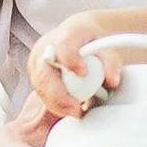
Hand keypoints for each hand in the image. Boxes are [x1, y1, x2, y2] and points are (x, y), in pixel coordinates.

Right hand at [26, 10, 146, 117]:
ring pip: (40, 88)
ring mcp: (37, 63)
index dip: (71, 61)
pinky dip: (53, 104)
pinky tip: (66, 108)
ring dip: (57, 104)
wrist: (77, 37)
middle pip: (44, 74)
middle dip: (60, 96)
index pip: (64, 47)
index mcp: (65, 36)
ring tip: (76, 110)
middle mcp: (45, 48)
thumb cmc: (89, 40)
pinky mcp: (35, 77)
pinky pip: (40, 95)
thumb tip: (112, 80)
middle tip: (77, 109)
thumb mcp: (106, 46)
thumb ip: (111, 62)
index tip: (83, 73)